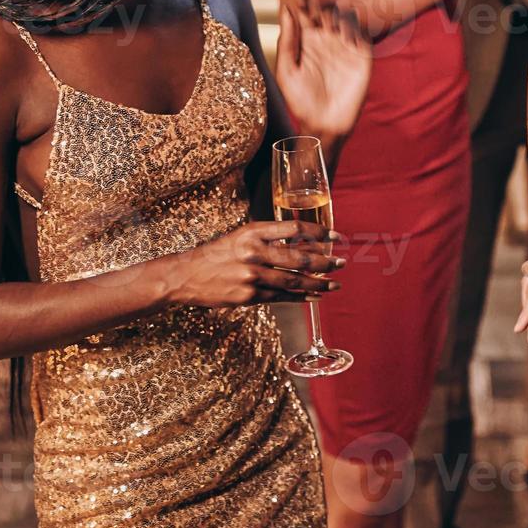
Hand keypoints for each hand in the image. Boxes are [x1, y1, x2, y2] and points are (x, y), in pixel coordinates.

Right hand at [163, 218, 344, 306]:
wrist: (186, 276)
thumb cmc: (215, 254)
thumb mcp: (240, 237)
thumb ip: (267, 238)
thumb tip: (299, 242)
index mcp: (253, 232)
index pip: (295, 230)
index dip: (320, 232)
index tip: (336, 235)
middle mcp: (254, 252)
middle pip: (300, 257)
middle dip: (325, 261)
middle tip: (341, 262)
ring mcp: (252, 276)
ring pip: (294, 281)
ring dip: (318, 283)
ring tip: (335, 283)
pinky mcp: (249, 297)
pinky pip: (282, 298)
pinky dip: (301, 298)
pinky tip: (315, 297)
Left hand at [275, 0, 371, 140]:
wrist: (324, 124)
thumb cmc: (300, 101)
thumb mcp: (286, 70)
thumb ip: (287, 41)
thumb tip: (285, 10)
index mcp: (307, 43)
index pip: (306, 15)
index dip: (303, 3)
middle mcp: (327, 42)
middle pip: (326, 12)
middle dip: (321, 4)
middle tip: (315, 2)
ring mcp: (345, 48)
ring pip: (344, 19)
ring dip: (337, 13)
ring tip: (328, 17)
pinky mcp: (361, 57)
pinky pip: (361, 34)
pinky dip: (355, 26)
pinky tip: (344, 28)